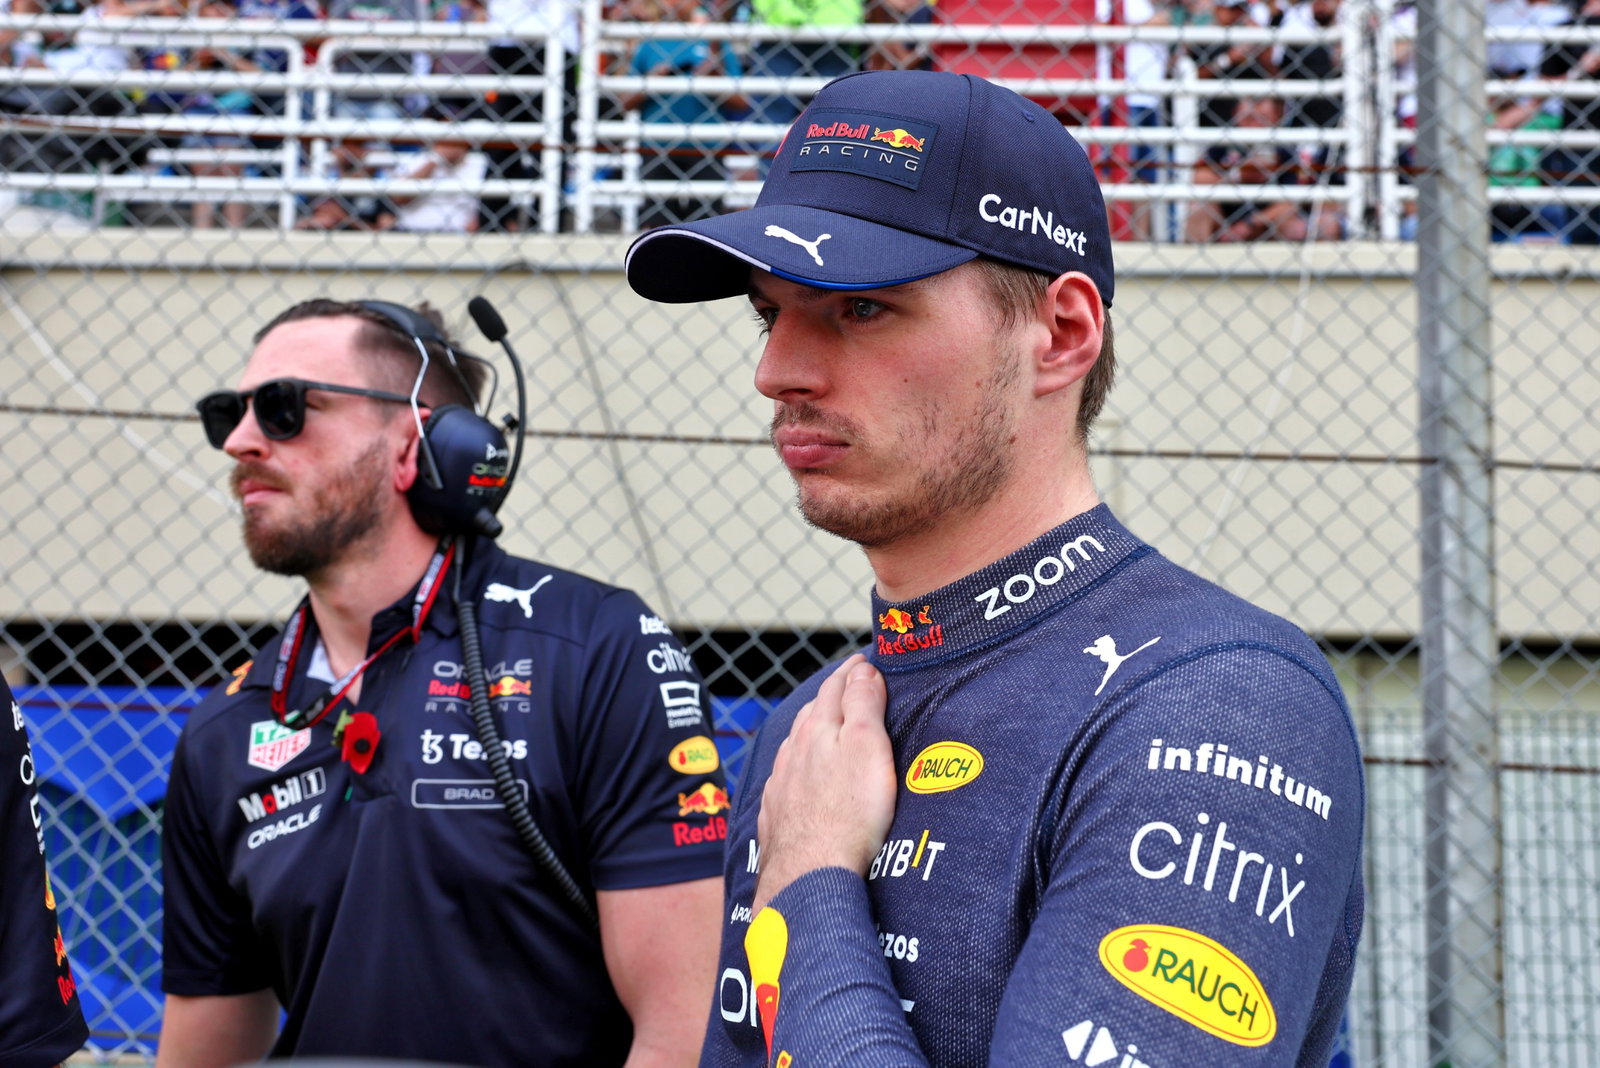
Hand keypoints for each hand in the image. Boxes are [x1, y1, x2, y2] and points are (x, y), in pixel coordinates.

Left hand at [753, 655, 896, 911]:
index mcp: (816, 729)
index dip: (851, 670)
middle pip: (811, 712)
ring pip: (795, 744)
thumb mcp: (867, 747)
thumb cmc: (848, 811)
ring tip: (824, 725)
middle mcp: (793, 751)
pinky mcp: (776, 813)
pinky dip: (798, 765)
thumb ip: (862, 704)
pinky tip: (800, 774)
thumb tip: (862, 669)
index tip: (863, 660)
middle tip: (848, 685)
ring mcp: (781, 783)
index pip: (835, 687)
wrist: (811, 874)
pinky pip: (786, 777)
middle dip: (830, 695)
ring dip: (811, 729)